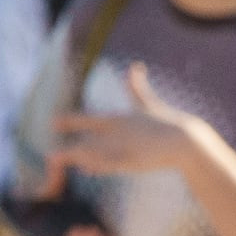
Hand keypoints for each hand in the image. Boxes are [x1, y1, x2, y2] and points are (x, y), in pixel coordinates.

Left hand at [53, 73, 205, 179]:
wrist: (185, 140)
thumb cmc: (166, 122)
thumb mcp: (147, 103)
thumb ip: (137, 86)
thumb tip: (136, 66)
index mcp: (119, 119)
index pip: (88, 120)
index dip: (70, 121)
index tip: (53, 121)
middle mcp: (117, 134)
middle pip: (86, 141)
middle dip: (68, 147)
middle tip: (50, 153)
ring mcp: (123, 148)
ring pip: (95, 155)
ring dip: (78, 159)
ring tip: (61, 162)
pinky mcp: (133, 161)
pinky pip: (111, 166)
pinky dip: (98, 167)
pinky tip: (86, 169)